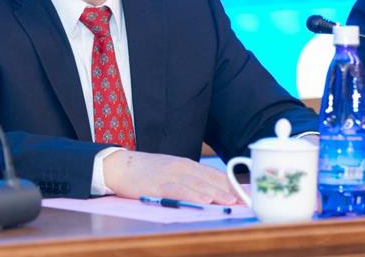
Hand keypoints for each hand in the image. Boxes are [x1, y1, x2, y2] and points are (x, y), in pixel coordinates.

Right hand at [102, 150, 238, 204]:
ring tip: (230, 201)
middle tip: (244, 199)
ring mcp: (169, 175)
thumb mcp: (169, 169)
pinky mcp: (158, 185)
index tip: (245, 192)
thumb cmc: (145, 170)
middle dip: (227, 190)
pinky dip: (193, 195)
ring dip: (215, 193)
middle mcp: (180, 167)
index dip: (230, 183)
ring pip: (197, 184)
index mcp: (185, 164)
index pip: (213, 173)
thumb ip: (188, 177)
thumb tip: (209, 190)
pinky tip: (204, 201)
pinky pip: (179, 191)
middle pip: (208, 179)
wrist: (119, 166)